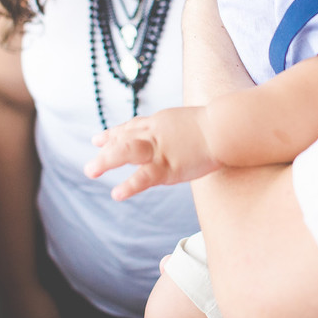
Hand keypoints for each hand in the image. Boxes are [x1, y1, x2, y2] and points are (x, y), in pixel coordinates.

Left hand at [85, 107, 221, 199]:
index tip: (99, 139)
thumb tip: (187, 138)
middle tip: (91, 162)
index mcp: (162, 122)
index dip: (114, 133)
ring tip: (90, 171)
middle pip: (124, 137)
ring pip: (126, 151)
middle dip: (106, 148)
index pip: (132, 126)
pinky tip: (117, 194)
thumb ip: (183, 131)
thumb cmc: (221, 125)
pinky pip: (144, 177)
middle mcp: (156, 133)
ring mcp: (160, 149)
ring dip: (106, 160)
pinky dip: (129, 185)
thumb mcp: (195, 123)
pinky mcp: (168, 166)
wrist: (228, 127)